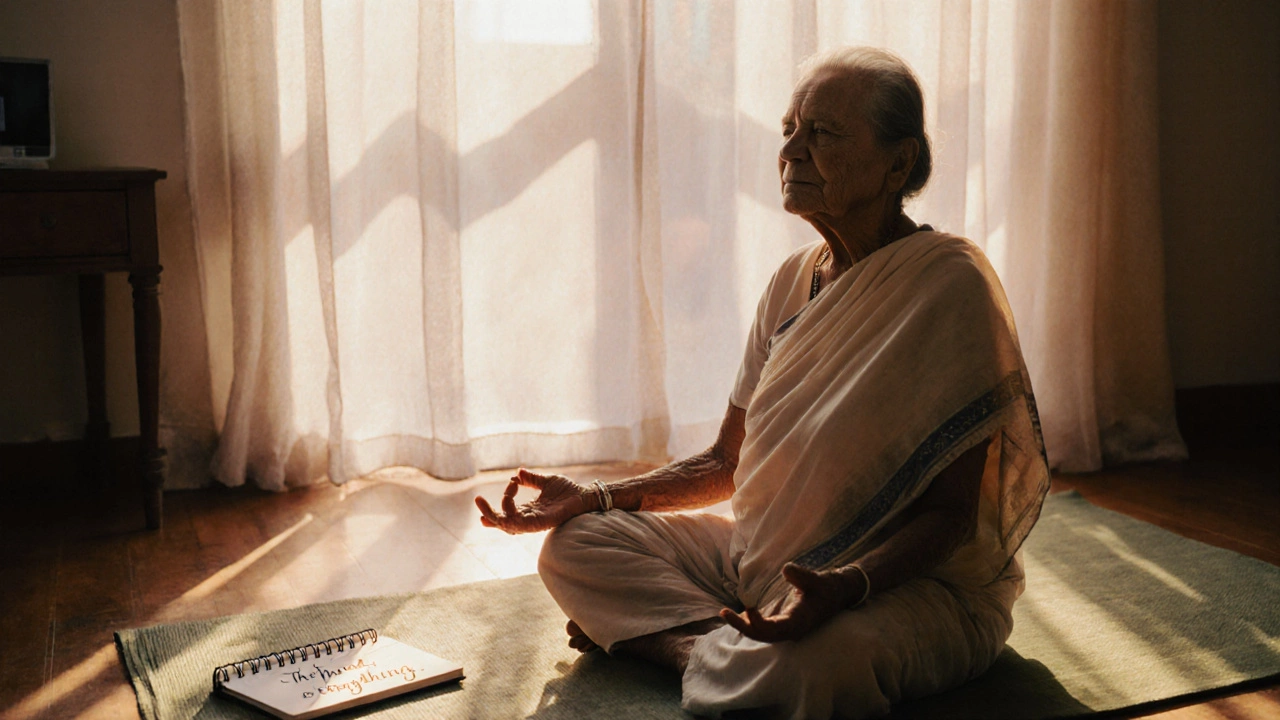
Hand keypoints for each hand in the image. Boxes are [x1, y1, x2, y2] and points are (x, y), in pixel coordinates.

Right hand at [474, 468, 591, 533]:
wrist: (584, 494)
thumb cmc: (568, 490)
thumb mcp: (546, 481)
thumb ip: (531, 479)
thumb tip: (518, 472)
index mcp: (529, 510)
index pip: (507, 513)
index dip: (501, 502)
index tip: (512, 482)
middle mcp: (529, 518)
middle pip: (503, 522)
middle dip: (488, 513)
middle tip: (477, 501)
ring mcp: (535, 522)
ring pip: (509, 525)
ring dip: (496, 515)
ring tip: (488, 504)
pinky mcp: (542, 522)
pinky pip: (522, 524)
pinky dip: (512, 515)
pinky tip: (507, 504)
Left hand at [720, 563, 865, 642]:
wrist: (837, 594)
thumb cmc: (828, 587)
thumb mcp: (817, 580)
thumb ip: (802, 576)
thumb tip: (786, 569)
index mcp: (799, 623)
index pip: (775, 630)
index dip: (759, 623)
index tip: (748, 608)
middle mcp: (791, 630)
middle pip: (763, 635)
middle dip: (743, 626)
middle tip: (724, 613)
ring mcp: (786, 628)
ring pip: (761, 633)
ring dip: (743, 625)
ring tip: (725, 613)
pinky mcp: (783, 622)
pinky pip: (763, 628)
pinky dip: (750, 622)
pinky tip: (738, 614)